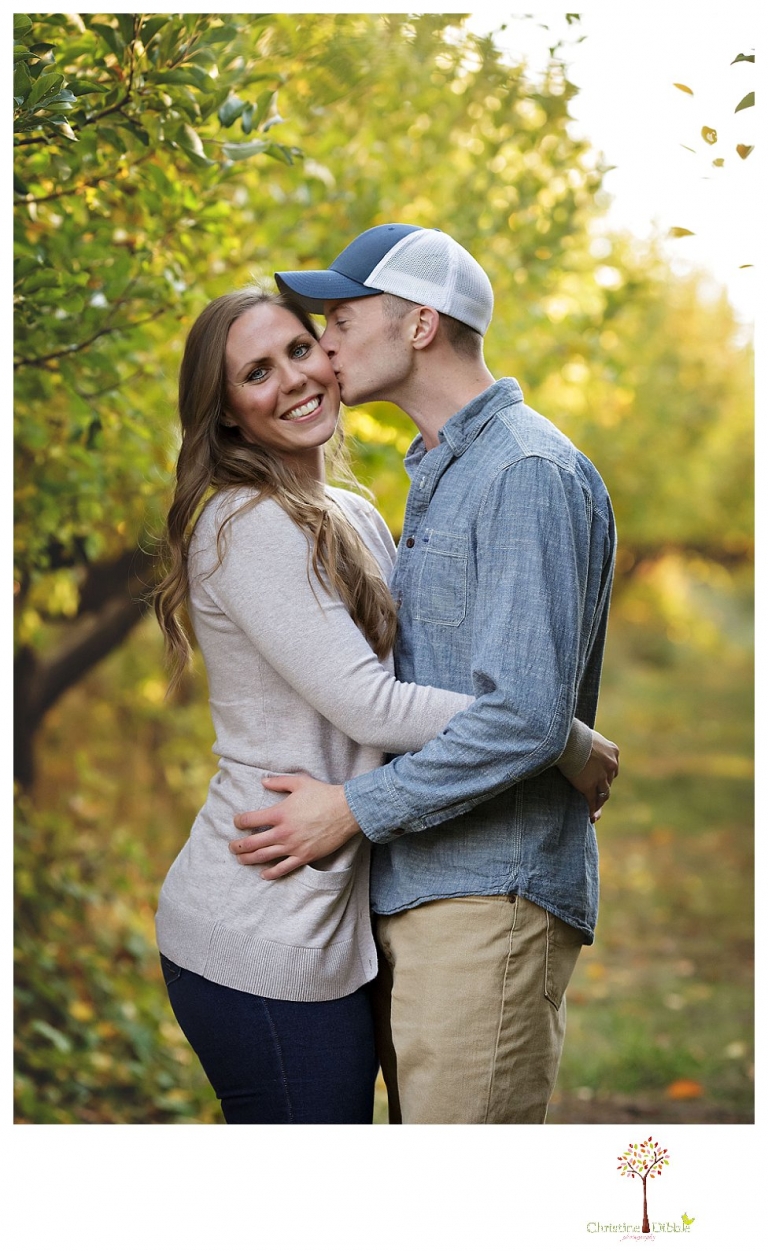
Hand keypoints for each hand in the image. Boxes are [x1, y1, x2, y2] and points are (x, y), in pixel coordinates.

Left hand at [229, 773, 360, 879]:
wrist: (347, 810)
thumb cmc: (323, 794)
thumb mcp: (300, 782)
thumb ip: (279, 782)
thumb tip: (263, 781)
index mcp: (279, 813)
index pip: (250, 820)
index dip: (239, 821)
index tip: (236, 822)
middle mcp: (283, 832)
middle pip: (253, 843)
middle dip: (238, 846)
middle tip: (231, 847)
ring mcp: (293, 846)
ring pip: (264, 857)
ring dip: (249, 859)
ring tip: (240, 860)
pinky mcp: (304, 856)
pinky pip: (283, 868)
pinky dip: (271, 873)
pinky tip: (263, 874)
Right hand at [568, 729, 619, 821]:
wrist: (567, 739)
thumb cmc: (573, 733)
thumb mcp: (589, 735)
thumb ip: (592, 744)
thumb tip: (583, 744)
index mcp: (613, 752)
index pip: (612, 768)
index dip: (605, 775)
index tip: (600, 781)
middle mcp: (611, 766)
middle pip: (609, 781)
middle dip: (602, 789)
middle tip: (598, 798)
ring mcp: (601, 777)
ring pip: (604, 794)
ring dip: (600, 803)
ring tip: (596, 813)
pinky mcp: (589, 786)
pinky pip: (592, 801)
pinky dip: (592, 810)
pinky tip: (591, 817)